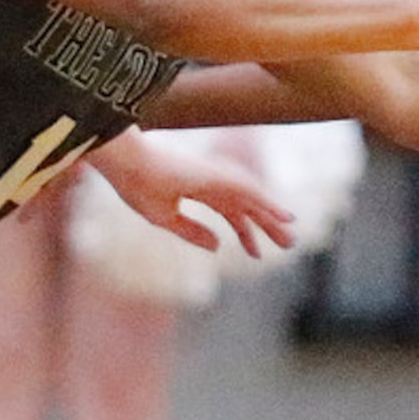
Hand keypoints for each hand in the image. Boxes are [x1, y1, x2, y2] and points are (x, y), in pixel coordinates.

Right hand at [91, 132, 296, 257]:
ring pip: (253, 201)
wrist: (126, 164)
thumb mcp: (164, 218)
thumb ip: (191, 231)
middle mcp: (211, 183)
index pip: (229, 213)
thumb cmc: (136, 185)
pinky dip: (270, 204)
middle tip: (288, 245)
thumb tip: (218, 246)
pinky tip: (286, 217)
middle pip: (246, 208)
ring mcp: (216, 178)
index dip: (243, 233)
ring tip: (291, 237)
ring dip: (273, 219)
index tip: (256, 255)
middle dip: (265, 227)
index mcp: (197, 189)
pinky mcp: (219, 176)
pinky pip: (251, 192)